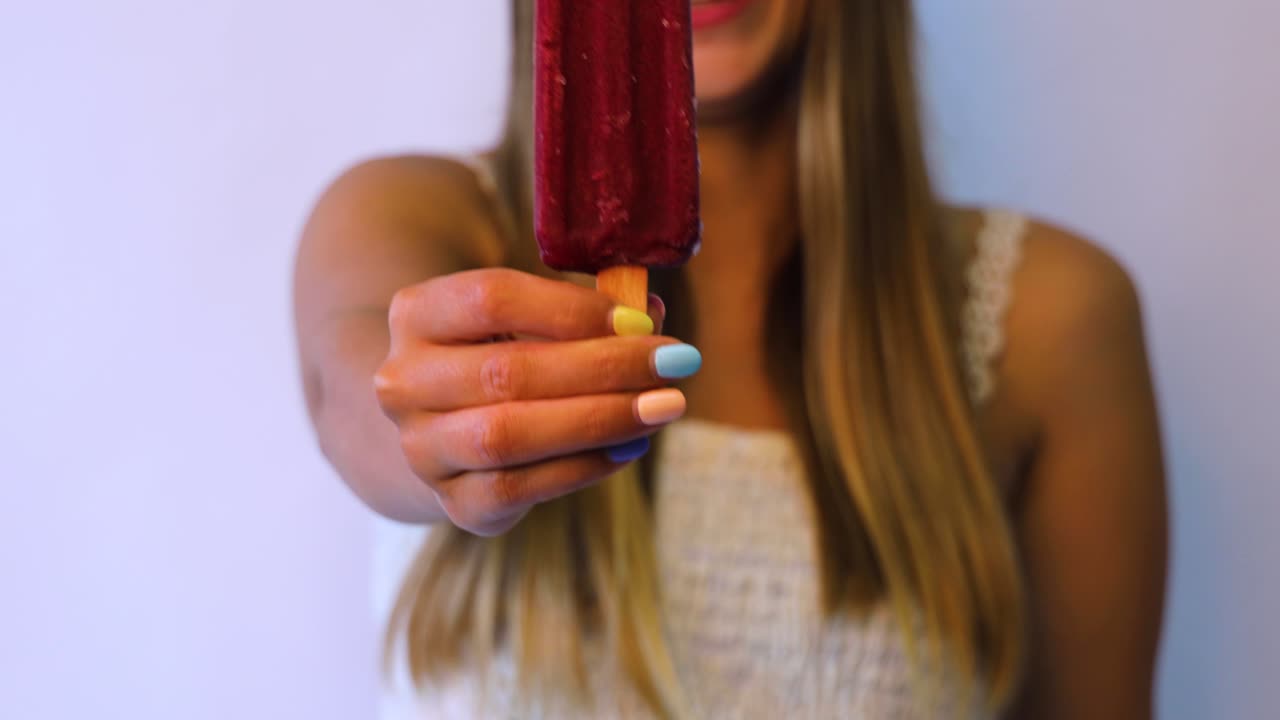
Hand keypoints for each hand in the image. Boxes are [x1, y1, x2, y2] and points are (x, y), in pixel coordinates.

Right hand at [374, 268, 700, 535]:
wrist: (444, 424)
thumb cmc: (503, 352)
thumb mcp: (531, 319)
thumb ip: (588, 311)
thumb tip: (648, 317)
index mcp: (415, 314)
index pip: (490, 299)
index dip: (571, 310)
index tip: (638, 320)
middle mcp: (403, 382)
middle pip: (505, 373)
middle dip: (603, 368)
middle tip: (673, 364)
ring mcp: (421, 448)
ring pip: (507, 437)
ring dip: (598, 420)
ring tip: (663, 407)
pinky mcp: (453, 502)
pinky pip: (517, 489)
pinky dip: (582, 467)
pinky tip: (629, 446)